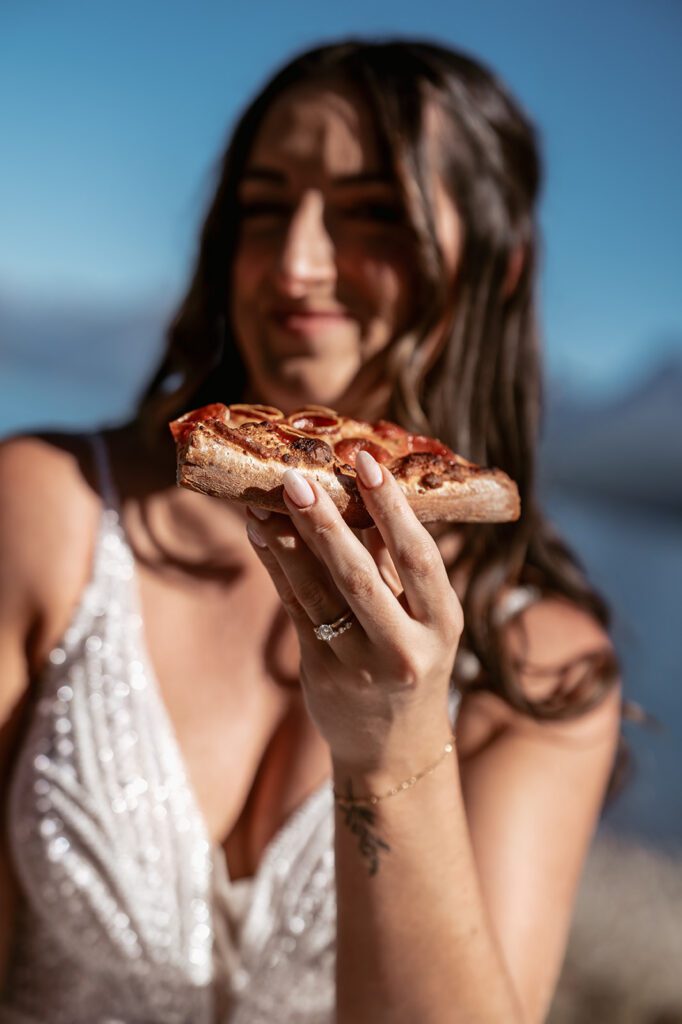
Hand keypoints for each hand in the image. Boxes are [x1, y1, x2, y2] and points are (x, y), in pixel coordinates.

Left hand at [245, 451, 462, 770]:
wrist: (392, 748)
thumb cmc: (411, 663)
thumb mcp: (423, 618)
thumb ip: (397, 563)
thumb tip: (364, 490)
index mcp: (443, 623)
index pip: (418, 558)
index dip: (393, 508)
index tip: (367, 462)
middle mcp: (404, 648)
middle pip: (360, 576)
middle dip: (326, 523)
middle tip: (297, 478)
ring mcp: (359, 665)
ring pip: (317, 591)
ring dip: (287, 540)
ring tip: (264, 497)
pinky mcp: (320, 672)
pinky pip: (294, 608)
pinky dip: (276, 565)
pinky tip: (260, 532)